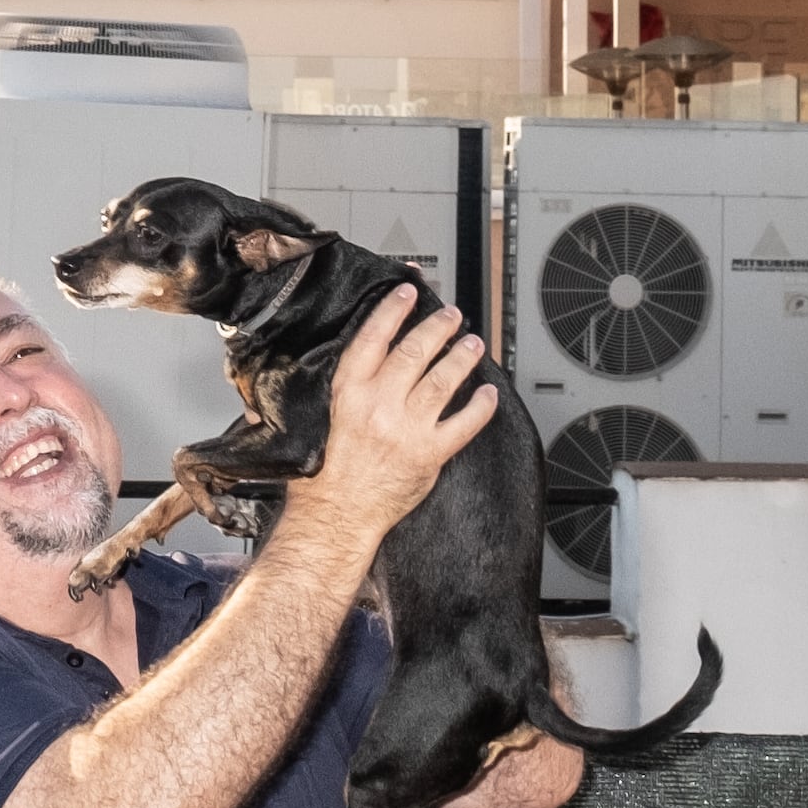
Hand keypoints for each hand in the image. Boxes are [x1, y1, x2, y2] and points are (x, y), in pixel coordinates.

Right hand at [272, 288, 496, 556]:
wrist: (335, 516)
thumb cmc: (322, 474)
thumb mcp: (319, 418)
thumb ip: (342, 389)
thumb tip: (361, 359)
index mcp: (348, 392)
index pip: (374, 338)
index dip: (394, 310)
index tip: (409, 291)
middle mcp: (378, 405)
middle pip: (414, 352)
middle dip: (437, 328)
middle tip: (452, 315)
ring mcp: (406, 429)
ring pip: (442, 380)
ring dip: (461, 358)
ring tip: (473, 344)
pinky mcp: (429, 455)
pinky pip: (463, 425)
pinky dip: (479, 407)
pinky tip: (488, 394)